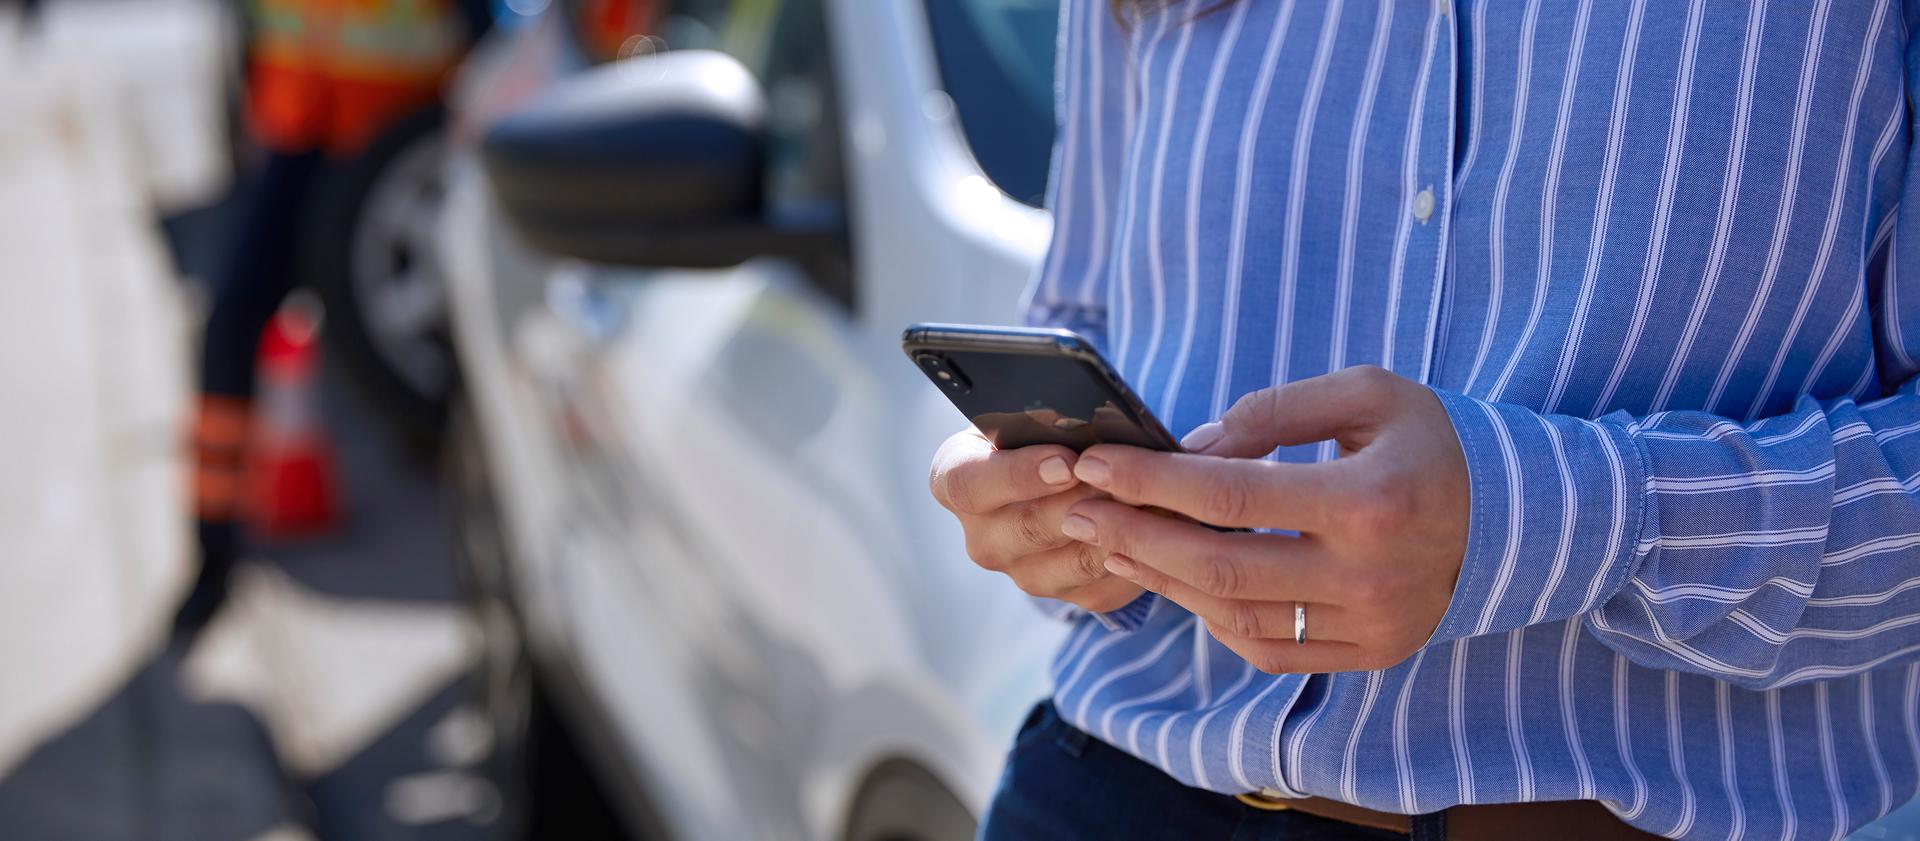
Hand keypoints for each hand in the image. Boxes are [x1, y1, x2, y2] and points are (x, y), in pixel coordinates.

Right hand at [929, 428, 1144, 612]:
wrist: (1062, 476)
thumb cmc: (1044, 432)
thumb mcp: (1031, 416)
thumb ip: (1045, 419)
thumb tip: (1085, 420)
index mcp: (956, 482)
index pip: (969, 485)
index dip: (1018, 475)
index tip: (1065, 462)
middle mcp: (983, 537)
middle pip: (1028, 527)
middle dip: (1084, 500)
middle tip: (1124, 478)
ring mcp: (1023, 573)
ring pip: (1074, 560)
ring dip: (1118, 527)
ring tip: (1155, 496)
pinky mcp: (1069, 596)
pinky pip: (1107, 583)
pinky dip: (1137, 553)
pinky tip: (1163, 524)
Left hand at [1059, 366, 1468, 672]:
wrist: (1519, 517)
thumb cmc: (1431, 441)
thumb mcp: (1367, 394)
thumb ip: (1275, 412)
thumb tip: (1190, 446)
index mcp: (1369, 501)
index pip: (1230, 496)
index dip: (1151, 480)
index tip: (1095, 463)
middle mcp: (1370, 576)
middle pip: (1219, 566)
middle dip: (1134, 536)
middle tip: (1075, 510)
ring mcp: (1370, 626)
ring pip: (1235, 615)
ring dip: (1161, 578)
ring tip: (1109, 541)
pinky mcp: (1370, 654)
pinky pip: (1269, 648)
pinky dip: (1212, 615)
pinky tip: (1176, 577)